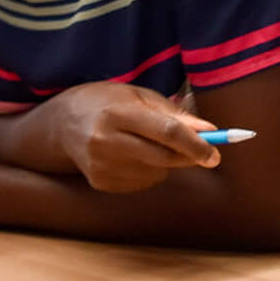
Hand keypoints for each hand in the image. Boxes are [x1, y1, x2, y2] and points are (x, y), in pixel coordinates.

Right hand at [38, 82, 220, 192]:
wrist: (63, 123)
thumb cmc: (109, 102)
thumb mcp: (140, 96)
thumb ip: (174, 114)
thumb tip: (209, 131)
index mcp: (117, 112)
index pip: (165, 132)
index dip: (195, 144)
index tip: (216, 154)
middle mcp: (105, 141)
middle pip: (162, 157)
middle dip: (189, 157)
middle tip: (205, 153)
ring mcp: (100, 165)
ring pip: (155, 173)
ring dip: (167, 163)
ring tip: (150, 143)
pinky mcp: (99, 182)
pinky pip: (141, 183)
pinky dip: (150, 172)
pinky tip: (134, 155)